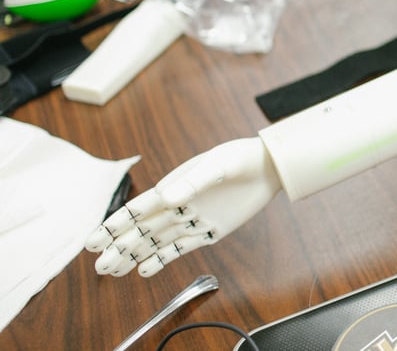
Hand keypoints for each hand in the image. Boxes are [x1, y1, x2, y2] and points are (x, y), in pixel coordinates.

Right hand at [85, 138, 281, 276]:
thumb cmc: (239, 159)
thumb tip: (167, 198)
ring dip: (135, 256)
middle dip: (119, 248)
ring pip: (157, 242)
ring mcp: (193, 219)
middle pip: (142, 231)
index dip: (114, 226)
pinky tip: (145, 270)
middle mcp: (178, 205)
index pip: (137, 210)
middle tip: (98, 267)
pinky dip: (163, 259)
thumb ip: (192, 182)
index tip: (93, 241)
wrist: (268, 168)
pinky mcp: (210, 231)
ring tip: (112, 272)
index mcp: (173, 187)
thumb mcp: (217, 166)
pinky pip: (182, 248)